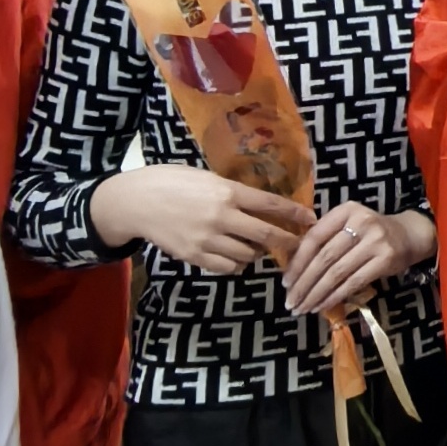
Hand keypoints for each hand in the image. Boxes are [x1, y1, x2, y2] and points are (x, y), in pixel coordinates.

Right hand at [88, 163, 310, 272]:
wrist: (136, 202)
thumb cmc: (171, 181)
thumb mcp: (206, 178)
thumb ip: (231, 192)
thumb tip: (259, 205)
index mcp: (226, 191)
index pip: (270, 204)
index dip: (294, 213)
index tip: (310, 219)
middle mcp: (221, 217)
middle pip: (266, 235)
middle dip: (287, 241)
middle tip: (299, 243)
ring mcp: (207, 240)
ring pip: (248, 255)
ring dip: (259, 252)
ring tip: (260, 247)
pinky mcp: (194, 256)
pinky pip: (228, 267)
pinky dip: (238, 263)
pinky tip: (237, 255)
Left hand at [283, 201, 436, 314]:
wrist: (408, 235)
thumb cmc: (370, 232)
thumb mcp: (348, 225)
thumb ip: (325, 238)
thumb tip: (293, 269)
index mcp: (345, 211)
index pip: (314, 237)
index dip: (297, 262)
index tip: (285, 283)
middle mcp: (360, 222)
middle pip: (324, 258)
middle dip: (304, 283)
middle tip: (291, 302)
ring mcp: (375, 241)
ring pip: (337, 273)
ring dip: (317, 294)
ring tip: (303, 308)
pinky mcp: (385, 260)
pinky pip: (353, 282)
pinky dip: (335, 296)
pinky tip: (322, 306)